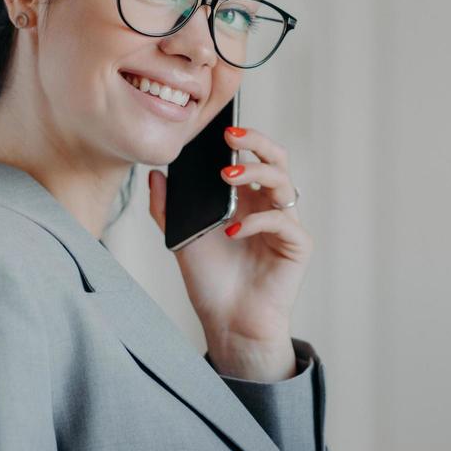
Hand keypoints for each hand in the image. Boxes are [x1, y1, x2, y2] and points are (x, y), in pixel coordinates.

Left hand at [147, 126, 311, 375]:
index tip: (217, 129)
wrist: (227, 320)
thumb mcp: (181, 238)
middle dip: (257, 141)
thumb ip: (167, 208)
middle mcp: (269, 205)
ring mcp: (285, 224)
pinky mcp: (296, 245)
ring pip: (283, 182)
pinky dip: (257, 220)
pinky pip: (282, 221)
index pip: (252, 156)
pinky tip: (233, 229)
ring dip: (256, 172)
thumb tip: (154, 174)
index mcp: (247, 198)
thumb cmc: (211, 280)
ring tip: (226, 176)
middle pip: (276, 159)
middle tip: (231, 136)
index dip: (242, 139)